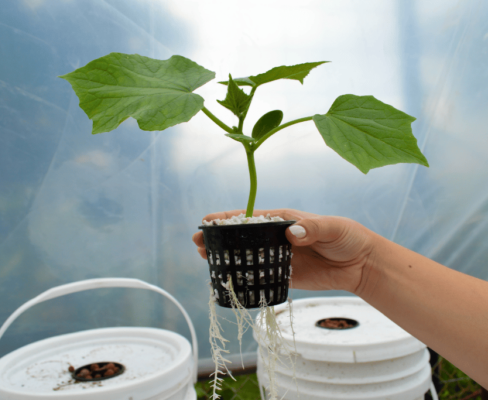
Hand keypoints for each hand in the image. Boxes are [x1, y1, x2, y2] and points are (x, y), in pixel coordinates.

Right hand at [192, 208, 376, 292]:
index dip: (228, 219)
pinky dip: (244, 278)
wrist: (361, 264)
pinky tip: (229, 280)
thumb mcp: (333, 227)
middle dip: (220, 239)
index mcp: (284, 220)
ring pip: (247, 257)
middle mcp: (277, 238)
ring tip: (205, 259)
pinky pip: (261, 276)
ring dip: (227, 258)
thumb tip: (292, 232)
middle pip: (242, 238)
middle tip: (198, 244)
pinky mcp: (285, 276)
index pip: (251, 218)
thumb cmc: (348, 237)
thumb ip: (312, 228)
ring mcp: (279, 257)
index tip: (207, 221)